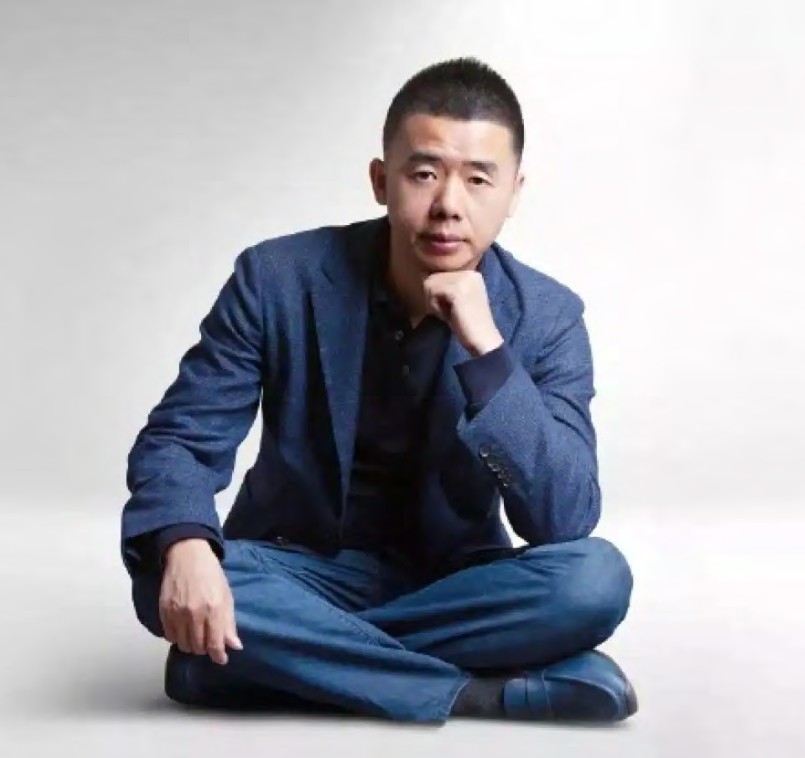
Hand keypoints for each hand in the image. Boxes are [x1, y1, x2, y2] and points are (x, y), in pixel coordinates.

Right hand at [158, 539, 242, 664]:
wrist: (188, 556)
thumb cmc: (211, 574)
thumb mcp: (226, 596)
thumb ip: (229, 623)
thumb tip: (234, 646)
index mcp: (214, 609)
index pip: (215, 644)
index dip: (219, 656)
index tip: (221, 659)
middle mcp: (195, 614)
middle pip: (198, 647)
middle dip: (205, 648)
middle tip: (209, 641)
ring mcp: (177, 613)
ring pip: (183, 644)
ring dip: (191, 644)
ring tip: (196, 635)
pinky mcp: (164, 611)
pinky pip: (169, 636)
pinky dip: (177, 637)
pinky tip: (183, 629)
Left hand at [423, 271, 503, 355]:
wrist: (483, 340)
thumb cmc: (467, 325)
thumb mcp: (455, 300)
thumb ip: (444, 287)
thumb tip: (423, 277)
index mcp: (471, 273)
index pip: (438, 275)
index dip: (438, 296)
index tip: (451, 310)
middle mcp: (469, 273)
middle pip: (432, 278)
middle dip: (435, 298)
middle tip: (449, 314)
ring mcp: (464, 279)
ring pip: (430, 284)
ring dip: (434, 303)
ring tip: (449, 314)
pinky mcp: (458, 289)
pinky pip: (432, 292)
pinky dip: (435, 307)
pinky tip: (448, 316)